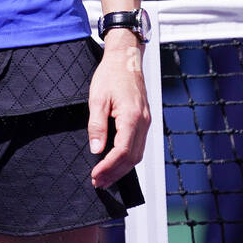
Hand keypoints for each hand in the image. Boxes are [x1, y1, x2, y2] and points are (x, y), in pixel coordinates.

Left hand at [87, 37, 150, 189]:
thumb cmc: (111, 75)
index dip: (109, 167)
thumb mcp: (97, 98)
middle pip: (132, 158)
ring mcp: (146, 123)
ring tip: (104, 176)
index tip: (96, 176)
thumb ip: (97, 125)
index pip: (123, 152)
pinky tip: (114, 161)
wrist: (126, 59)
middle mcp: (144, 123)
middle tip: (98, 182)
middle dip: (115, 173)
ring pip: (137, 154)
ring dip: (121, 168)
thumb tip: (96, 150)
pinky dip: (127, 157)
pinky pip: (138, 145)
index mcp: (132, 117)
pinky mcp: (144, 121)